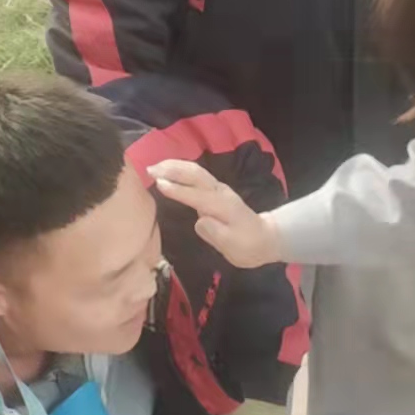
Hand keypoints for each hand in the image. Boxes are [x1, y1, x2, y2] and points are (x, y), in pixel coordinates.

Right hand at [147, 160, 283, 267]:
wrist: (265, 238)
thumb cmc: (248, 245)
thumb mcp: (234, 247)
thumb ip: (216, 234)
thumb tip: (199, 221)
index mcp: (223, 206)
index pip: (197, 195)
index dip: (178, 190)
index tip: (158, 184)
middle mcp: (220, 193)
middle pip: (196, 175)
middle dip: (173, 169)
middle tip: (149, 169)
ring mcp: (218, 190)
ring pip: (195, 172)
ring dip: (174, 166)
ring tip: (153, 167)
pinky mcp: (214, 191)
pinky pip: (196, 176)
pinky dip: (180, 170)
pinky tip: (167, 171)